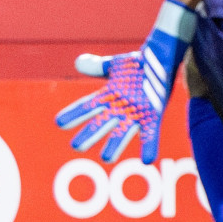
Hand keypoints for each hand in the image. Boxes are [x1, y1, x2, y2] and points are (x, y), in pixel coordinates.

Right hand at [54, 0, 196, 163]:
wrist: (163, 60)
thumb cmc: (138, 65)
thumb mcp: (116, 65)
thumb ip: (98, 67)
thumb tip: (79, 63)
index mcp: (109, 96)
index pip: (87, 106)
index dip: (74, 114)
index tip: (59, 122)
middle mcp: (120, 108)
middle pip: (101, 123)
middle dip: (90, 135)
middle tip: (76, 146)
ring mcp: (137, 113)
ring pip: (122, 132)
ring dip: (115, 145)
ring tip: (107, 159)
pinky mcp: (153, 116)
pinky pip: (150, 133)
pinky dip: (149, 146)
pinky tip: (147, 160)